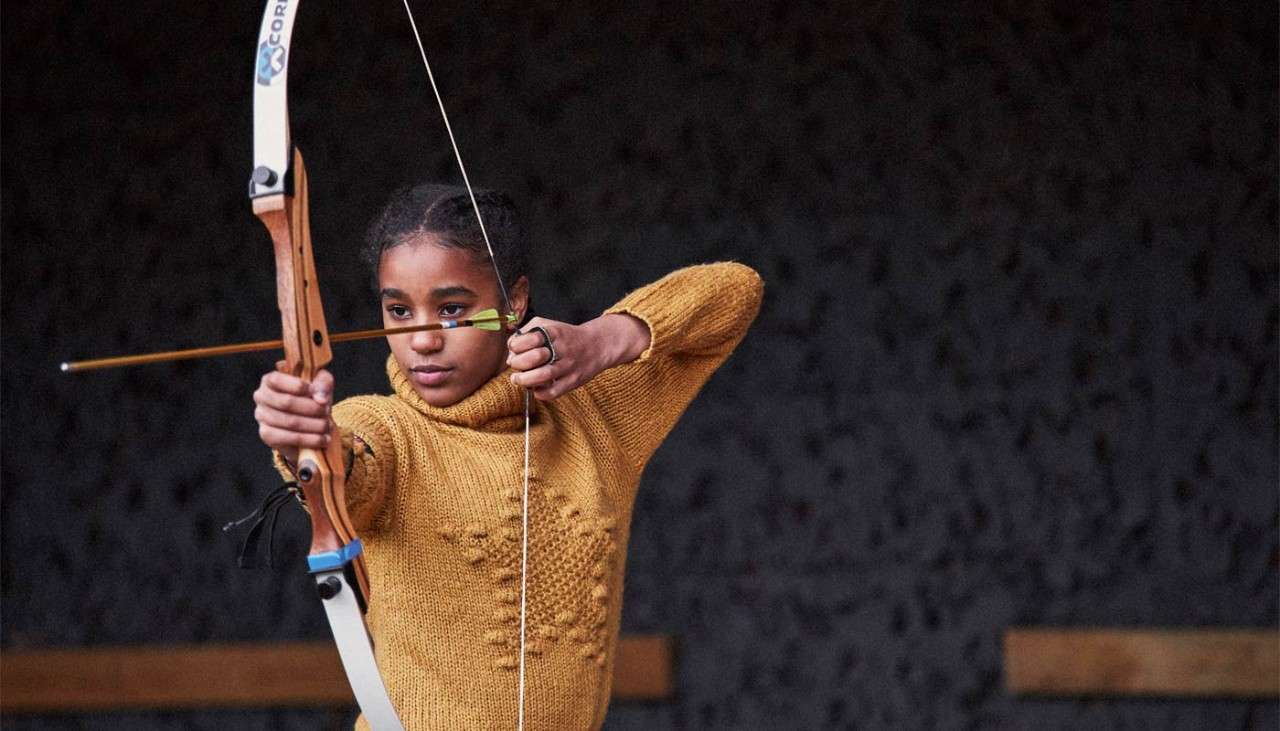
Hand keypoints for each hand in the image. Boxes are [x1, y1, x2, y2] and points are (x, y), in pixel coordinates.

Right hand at [253, 368, 334, 465]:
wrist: (309, 421)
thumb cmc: (312, 397)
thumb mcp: (321, 384)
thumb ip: (323, 383)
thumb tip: (321, 399)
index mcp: (270, 380)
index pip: (276, 380)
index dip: (299, 386)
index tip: (317, 393)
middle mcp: (261, 397)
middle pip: (286, 402)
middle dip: (312, 408)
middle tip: (327, 412)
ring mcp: (262, 416)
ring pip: (290, 422)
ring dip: (313, 425)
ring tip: (327, 426)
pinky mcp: (267, 435)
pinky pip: (288, 438)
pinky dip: (309, 440)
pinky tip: (322, 439)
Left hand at [506, 314, 648, 400]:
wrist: (597, 345)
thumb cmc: (566, 336)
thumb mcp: (547, 325)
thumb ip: (526, 333)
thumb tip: (510, 354)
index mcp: (554, 332)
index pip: (528, 339)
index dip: (515, 346)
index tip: (515, 349)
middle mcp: (562, 349)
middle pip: (534, 358)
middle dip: (518, 363)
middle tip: (515, 366)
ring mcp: (569, 366)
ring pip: (543, 376)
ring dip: (525, 380)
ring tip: (518, 379)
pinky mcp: (573, 381)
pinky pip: (553, 392)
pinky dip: (540, 393)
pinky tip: (536, 388)